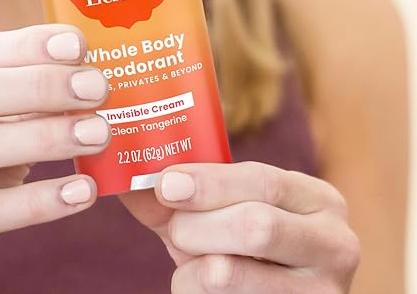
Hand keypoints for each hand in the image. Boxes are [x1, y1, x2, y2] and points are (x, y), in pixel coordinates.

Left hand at [121, 162, 360, 292]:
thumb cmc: (241, 253)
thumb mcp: (216, 217)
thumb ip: (176, 197)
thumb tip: (125, 179)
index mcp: (318, 200)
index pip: (262, 180)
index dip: (209, 182)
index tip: (165, 185)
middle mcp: (336, 245)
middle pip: (254, 225)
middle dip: (197, 226)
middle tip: (174, 231)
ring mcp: (326, 293)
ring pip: (231, 273)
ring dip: (191, 269)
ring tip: (189, 266)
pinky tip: (201, 291)